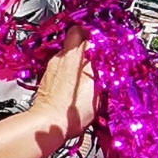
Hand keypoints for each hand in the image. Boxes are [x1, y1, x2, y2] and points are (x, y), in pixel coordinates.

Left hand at [27, 31, 97, 145]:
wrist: (49, 124)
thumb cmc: (73, 112)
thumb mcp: (98, 93)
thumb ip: (103, 73)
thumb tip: (110, 62)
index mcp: (79, 59)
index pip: (90, 35)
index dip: (100, 37)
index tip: (108, 42)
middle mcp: (64, 57)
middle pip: (76, 33)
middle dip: (86, 36)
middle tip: (95, 45)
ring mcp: (54, 64)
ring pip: (67, 48)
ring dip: (77, 52)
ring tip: (87, 64)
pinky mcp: (48, 74)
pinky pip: (61, 61)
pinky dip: (69, 64)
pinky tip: (75, 77)